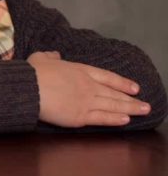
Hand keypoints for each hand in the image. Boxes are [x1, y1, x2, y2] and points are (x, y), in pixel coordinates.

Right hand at [29, 51, 150, 127]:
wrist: (29, 88)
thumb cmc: (33, 73)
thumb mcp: (41, 58)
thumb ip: (50, 56)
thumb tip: (55, 55)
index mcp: (80, 71)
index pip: (107, 77)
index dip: (122, 83)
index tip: (135, 88)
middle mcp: (88, 86)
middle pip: (114, 93)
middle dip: (131, 99)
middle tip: (146, 104)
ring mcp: (86, 102)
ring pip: (113, 106)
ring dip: (130, 109)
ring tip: (143, 111)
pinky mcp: (81, 116)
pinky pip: (102, 118)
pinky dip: (115, 119)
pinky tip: (126, 120)